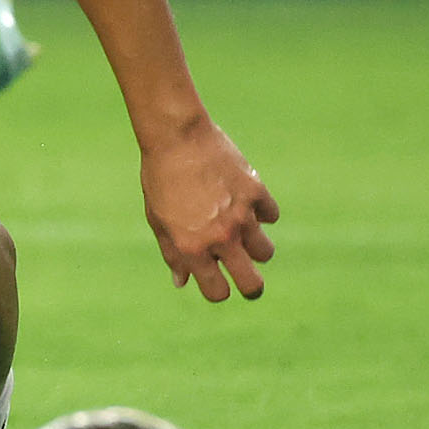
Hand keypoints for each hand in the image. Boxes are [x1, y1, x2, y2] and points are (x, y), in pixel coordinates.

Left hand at [140, 117, 277, 302]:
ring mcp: (242, 216)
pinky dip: (261, 212)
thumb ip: (172, 253)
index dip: (217, 290)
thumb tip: (182, 282)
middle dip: (250, 286)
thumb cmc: (160, 178)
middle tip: (247, 277)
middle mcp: (220, 238)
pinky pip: (271, 215)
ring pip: (265, 252)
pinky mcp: (257, 193)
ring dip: (255, 246)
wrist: (176, 136)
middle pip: (252, 284)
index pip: (217, 292)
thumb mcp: (157, 219)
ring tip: (239, 229)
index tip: (216, 281)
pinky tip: (245, 200)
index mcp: (192, 248)